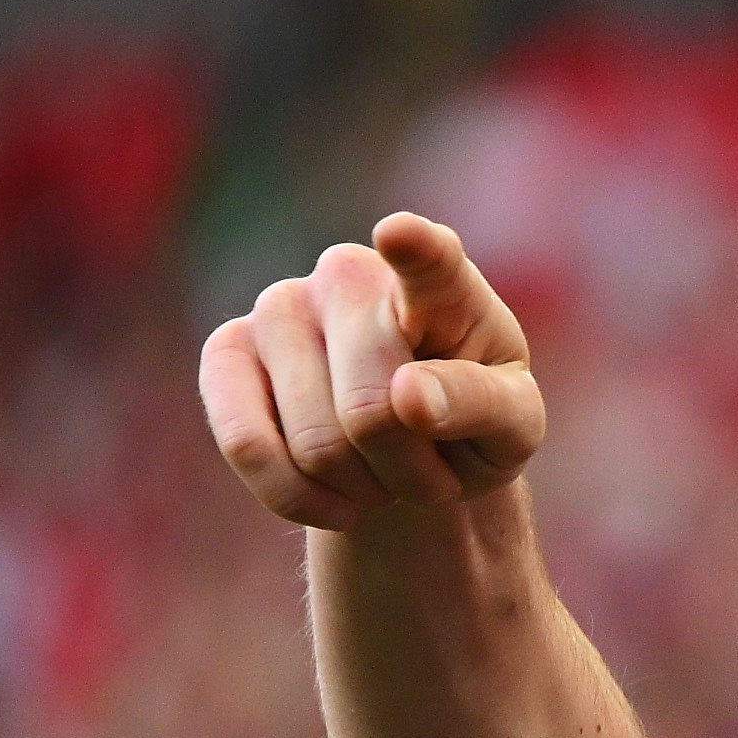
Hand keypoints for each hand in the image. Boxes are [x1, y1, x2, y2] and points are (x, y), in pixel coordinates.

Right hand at [200, 213, 549, 529]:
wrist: (411, 444)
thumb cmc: (472, 420)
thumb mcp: (512, 426)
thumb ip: (479, 405)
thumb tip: (408, 396)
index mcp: (442, 285)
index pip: (431, 261)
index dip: (416, 249)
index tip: (403, 235)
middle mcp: (350, 275)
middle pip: (371, 409)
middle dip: (407, 467)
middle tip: (433, 470)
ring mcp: (279, 305)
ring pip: (316, 441)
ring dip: (363, 487)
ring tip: (390, 473)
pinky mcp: (225, 351)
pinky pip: (246, 446)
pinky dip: (298, 496)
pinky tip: (337, 502)